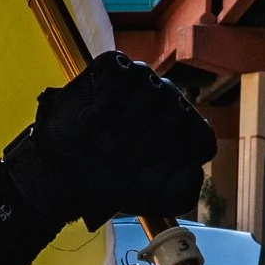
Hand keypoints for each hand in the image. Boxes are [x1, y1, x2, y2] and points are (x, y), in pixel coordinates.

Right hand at [0, 52, 215, 231]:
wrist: (65, 173)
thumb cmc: (113, 181)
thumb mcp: (153, 200)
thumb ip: (184, 192)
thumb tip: (194, 167)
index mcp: (189, 129)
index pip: (199, 141)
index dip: (168, 164)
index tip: (140, 176)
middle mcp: (172, 99)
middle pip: (174, 120)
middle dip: (139, 151)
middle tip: (113, 162)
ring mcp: (145, 78)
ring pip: (149, 98)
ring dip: (119, 132)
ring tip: (100, 146)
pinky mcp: (116, 64)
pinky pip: (119, 80)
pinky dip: (101, 109)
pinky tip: (87, 123)